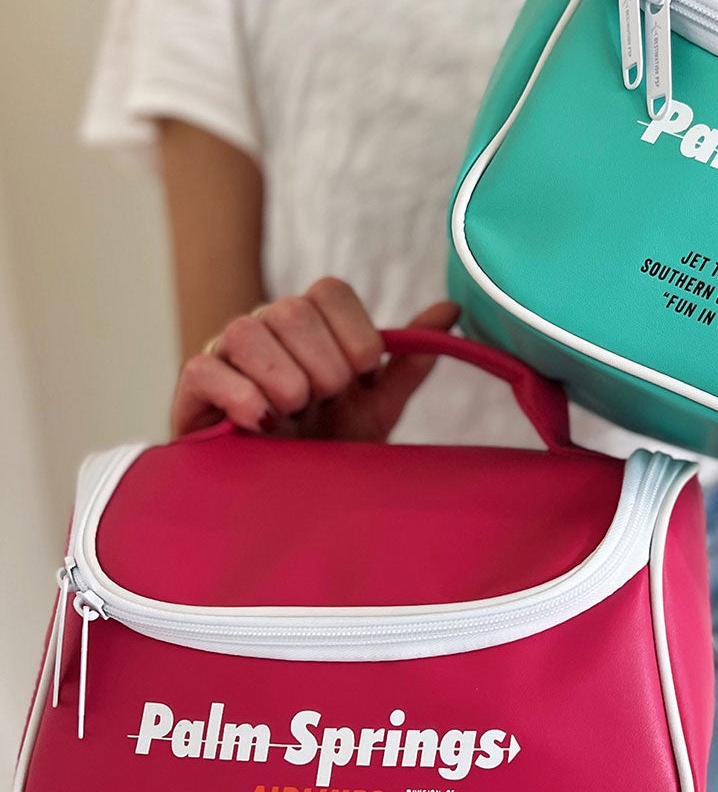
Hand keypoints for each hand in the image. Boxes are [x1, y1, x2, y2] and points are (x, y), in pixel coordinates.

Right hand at [172, 277, 459, 440]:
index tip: (363, 378)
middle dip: (324, 366)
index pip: (330, 290)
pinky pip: (206, 369)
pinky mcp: (193, 388)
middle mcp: (265, 328)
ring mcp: (224, 354)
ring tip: (295, 414)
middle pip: (292, 310)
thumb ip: (410, 360)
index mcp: (310, 325)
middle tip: (327, 402)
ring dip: (285, 380)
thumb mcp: (377, 406)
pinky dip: (243, 397)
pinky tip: (262, 423)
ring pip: (247, 331)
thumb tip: (451, 309)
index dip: (356, 335)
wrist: (286, 501)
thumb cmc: (329, 445)